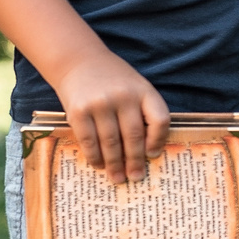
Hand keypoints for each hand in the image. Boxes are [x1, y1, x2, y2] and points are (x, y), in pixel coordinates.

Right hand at [50, 49, 169, 183]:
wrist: (78, 61)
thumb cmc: (113, 79)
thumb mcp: (135, 86)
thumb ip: (143, 111)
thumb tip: (146, 150)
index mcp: (143, 91)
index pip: (159, 120)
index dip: (158, 141)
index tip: (153, 155)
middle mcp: (124, 97)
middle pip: (134, 137)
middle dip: (135, 161)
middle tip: (136, 177)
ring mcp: (100, 104)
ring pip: (111, 143)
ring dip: (115, 165)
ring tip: (118, 178)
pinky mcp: (79, 112)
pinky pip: (89, 141)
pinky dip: (95, 157)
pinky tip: (99, 165)